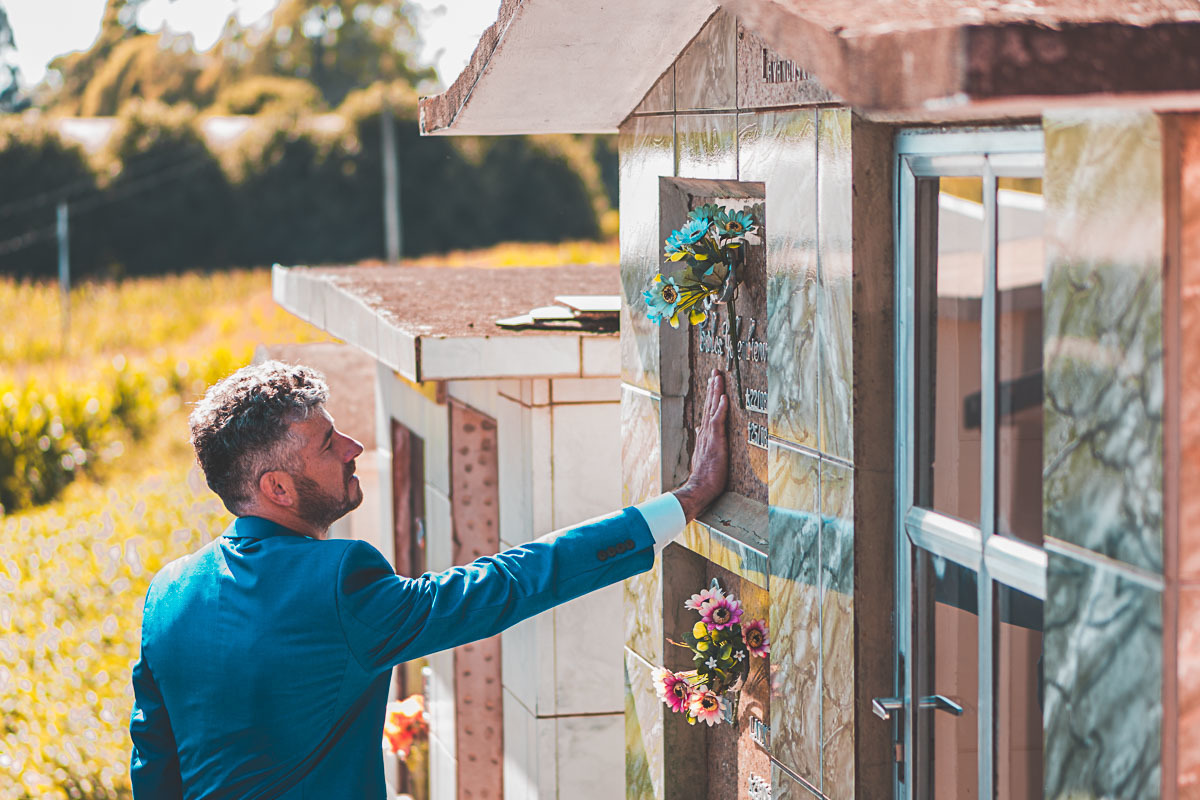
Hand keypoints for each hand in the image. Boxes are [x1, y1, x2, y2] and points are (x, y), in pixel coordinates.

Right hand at [673, 369, 728, 521]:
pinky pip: (718, 421)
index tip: (713, 383)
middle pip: (709, 405)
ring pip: (712, 409)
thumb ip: (702, 440)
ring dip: (716, 392)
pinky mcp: (715, 441)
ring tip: (718, 377)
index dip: (710, 396)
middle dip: (713, 387)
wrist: (700, 487)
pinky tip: (724, 397)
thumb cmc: (704, 476)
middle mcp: (705, 432)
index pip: (707, 411)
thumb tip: (699, 428)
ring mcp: (709, 436)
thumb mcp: (703, 455)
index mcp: (704, 435)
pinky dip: (721, 408)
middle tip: (716, 371)